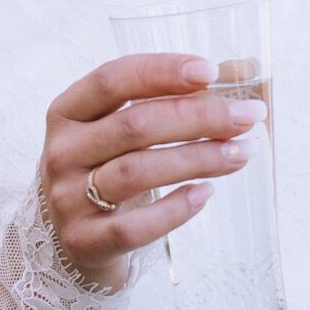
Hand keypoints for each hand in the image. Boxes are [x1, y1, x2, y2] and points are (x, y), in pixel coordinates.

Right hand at [40, 54, 265, 291]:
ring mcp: (67, 198)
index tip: (210, 71)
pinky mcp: (83, 241)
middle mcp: (62, 151)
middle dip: (199, 117)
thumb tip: (243, 68)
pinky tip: (206, 193)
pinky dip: (175, 209)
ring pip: (138, 171)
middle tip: (247, 116)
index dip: (161, 72)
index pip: (112, 79)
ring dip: (198, 158)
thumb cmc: (108, 168)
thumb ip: (174, 97)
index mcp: (68, 111)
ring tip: (241, 153)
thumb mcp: (123, 129)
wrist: (70, 240)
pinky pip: (134, 226)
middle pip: (134, 125)